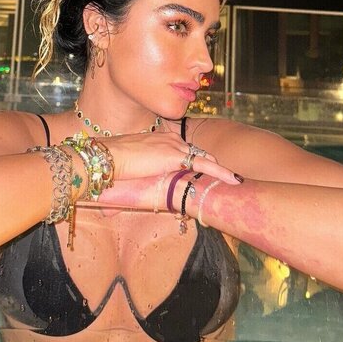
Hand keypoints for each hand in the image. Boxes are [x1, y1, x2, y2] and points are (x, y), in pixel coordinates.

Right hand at [99, 132, 241, 184]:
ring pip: (203, 159)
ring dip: (217, 170)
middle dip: (208, 165)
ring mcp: (174, 146)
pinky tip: (233, 180)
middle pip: (195, 152)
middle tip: (222, 176)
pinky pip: (204, 166)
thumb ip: (133, 174)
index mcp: (159, 139)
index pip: (181, 149)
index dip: (191, 160)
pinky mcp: (177, 157)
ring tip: (232, 179)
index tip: (199, 168)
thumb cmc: (112, 162)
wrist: (109, 157)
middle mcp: (170, 139)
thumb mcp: (127, 165)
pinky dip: (221, 172)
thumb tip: (118, 202)